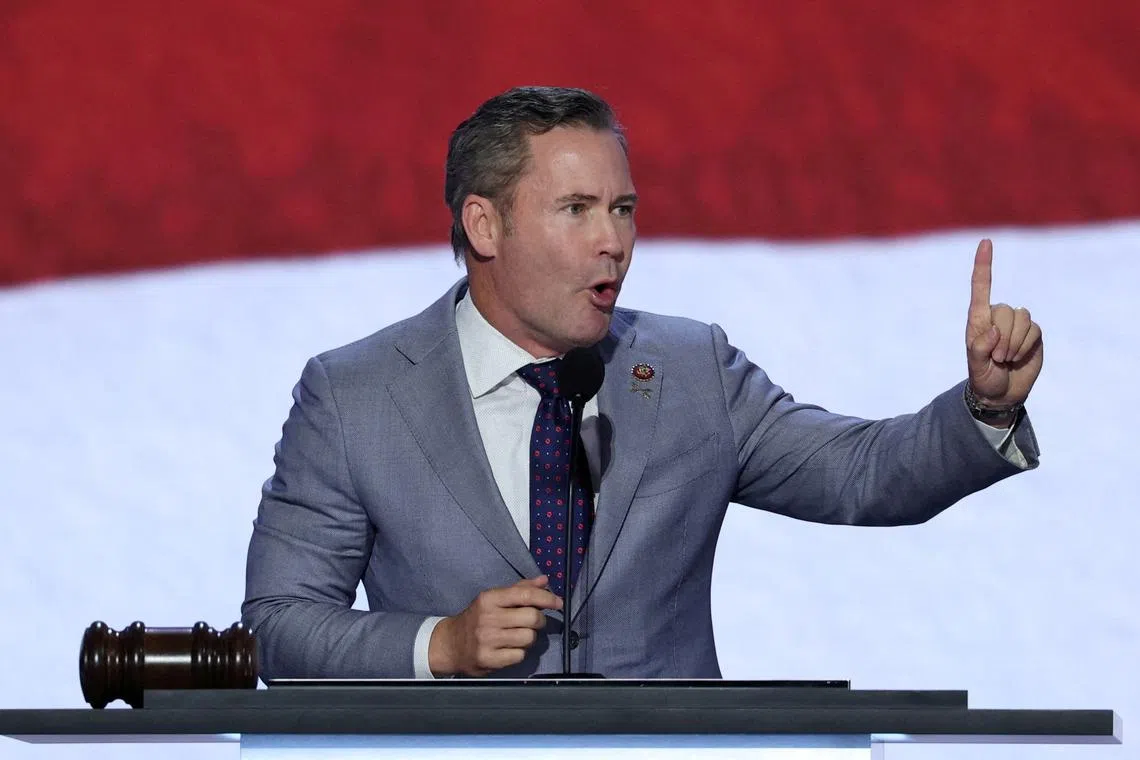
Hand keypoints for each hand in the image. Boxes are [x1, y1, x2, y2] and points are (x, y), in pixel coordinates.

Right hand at [428, 575, 561, 676]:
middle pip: (532, 617)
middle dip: (539, 620)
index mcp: (489, 599)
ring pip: (529, 637)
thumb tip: (544, 580)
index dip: (546, 598)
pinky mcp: (489, 659)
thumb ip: (519, 589)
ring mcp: (487, 640)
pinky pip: (520, 655)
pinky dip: (520, 652)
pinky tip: (510, 648)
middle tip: (534, 622)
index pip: (525, 595)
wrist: (449, 644)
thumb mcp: (492, 599)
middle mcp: (488, 618)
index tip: (558, 602)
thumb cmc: (476, 619)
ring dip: (530, 638)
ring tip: (519, 636)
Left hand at [966, 239, 1043, 406]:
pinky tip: (1018, 357)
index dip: (983, 265)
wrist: (1001, 393)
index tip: (986, 241)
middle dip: (1003, 338)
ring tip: (1005, 358)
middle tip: (996, 357)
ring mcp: (1016, 324)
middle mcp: (997, 317)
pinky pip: (1034, 330)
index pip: (980, 287)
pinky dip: (1026, 346)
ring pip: (1022, 318)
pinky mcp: (1033, 333)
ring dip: (1014, 343)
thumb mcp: (976, 367)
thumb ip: (979, 349)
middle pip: (1006, 311)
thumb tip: (993, 329)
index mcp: (978, 319)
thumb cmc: (983, 377)